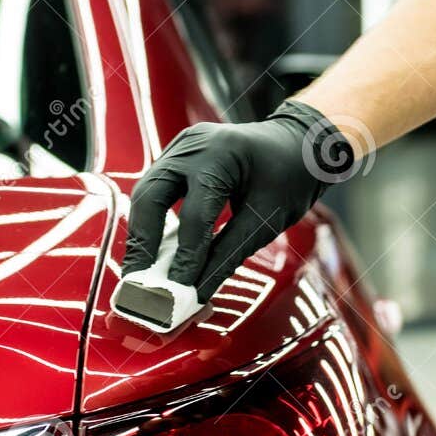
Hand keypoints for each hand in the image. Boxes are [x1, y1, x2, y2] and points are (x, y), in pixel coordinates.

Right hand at [122, 101, 353, 301]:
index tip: (176, 292)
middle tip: (138, 281)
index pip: (194, 214)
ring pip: (145, 193)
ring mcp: (181, 147)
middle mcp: (193, 146)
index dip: (184, 256)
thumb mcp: (266, 220)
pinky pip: (154, 190)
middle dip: (143, 243)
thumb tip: (197, 292)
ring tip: (139, 271)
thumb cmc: (291, 176)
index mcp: (222, 154)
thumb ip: (227, 255)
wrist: (298, 143)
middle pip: (150, 197)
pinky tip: (152, 250)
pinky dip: (151, 221)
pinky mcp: (176, 157)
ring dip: (141, 234)